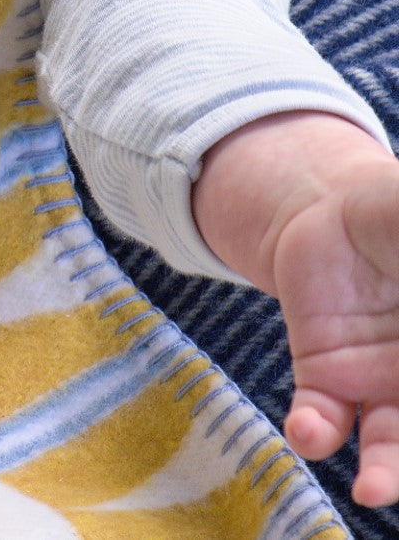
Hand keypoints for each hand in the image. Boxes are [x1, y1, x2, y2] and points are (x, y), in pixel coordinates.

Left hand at [273, 165, 398, 507]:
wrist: (334, 208)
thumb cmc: (394, 214)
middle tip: (398, 476)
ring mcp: (381, 381)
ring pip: (390, 444)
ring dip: (385, 472)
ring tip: (372, 489)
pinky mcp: (327, 374)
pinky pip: (324, 417)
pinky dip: (315, 431)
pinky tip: (307, 430)